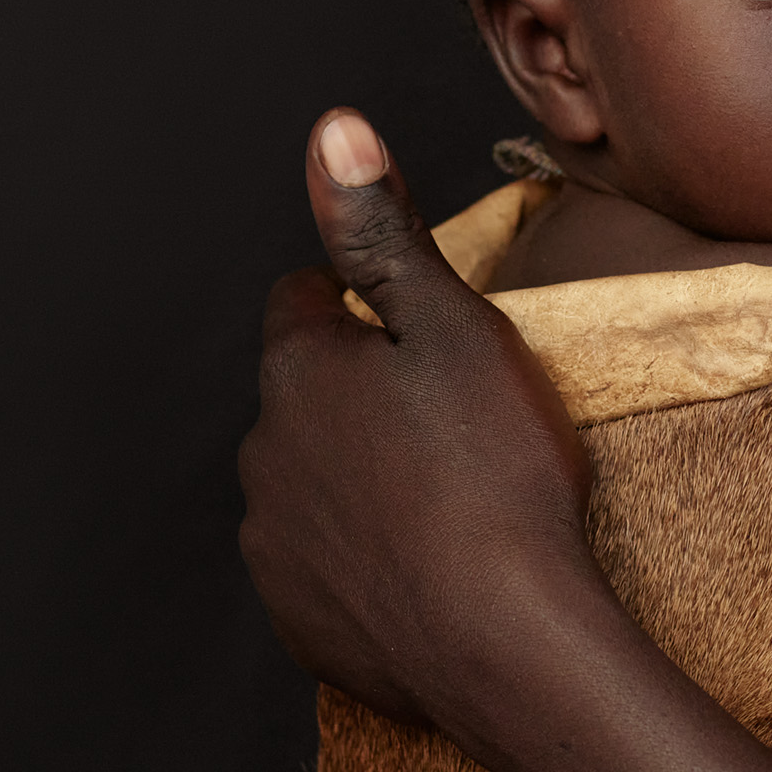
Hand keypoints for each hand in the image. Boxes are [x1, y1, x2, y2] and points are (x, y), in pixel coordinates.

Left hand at [235, 111, 600, 748]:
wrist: (508, 643)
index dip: (366, 305)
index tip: (423, 335)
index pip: (304, 300)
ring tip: (447, 500)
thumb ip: (384, 230)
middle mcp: (263, 453)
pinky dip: (363, 560)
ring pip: (310, 481)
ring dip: (358, 479)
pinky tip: (430, 568)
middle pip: (304, 396)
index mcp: (297, 370)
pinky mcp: (296, 620)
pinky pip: (323, 566)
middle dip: (359, 396)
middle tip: (453, 422)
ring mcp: (274, 544)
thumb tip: (332, 129)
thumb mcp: (458, 327)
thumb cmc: (497, 476)